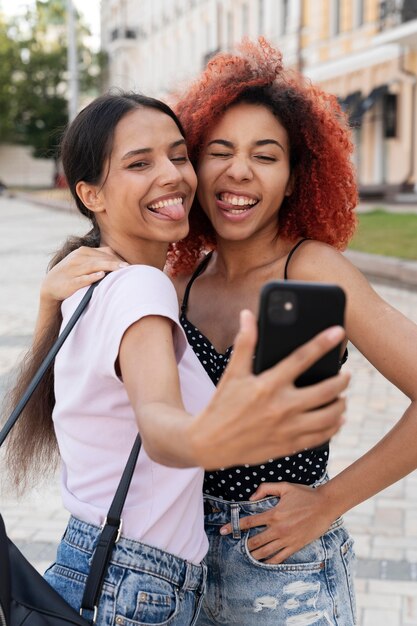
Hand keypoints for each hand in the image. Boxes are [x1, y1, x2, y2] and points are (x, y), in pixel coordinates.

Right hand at [41, 246, 127, 302]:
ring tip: (121, 270)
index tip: (130, 266)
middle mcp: (78, 258)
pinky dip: (91, 277)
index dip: (118, 260)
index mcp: (84, 252)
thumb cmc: (73, 273)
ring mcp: (73, 269)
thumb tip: (120, 260)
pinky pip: (82, 278)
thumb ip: (100, 258)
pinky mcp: (69, 282)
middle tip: (129, 268)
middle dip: (116, 263)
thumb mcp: (85, 262)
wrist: (51, 285)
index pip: (105, 254)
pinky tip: (101, 275)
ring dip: (108, 267)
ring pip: (93, 266)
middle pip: (101, 259)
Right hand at [189, 311, 348, 468]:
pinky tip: (337, 419)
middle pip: (326, 390)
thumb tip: (247, 315)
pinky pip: (321, 437)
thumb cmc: (222, 405)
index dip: (322, 342)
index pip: (301, 358)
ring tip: (342, 397)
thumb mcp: (232, 373)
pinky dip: (334, 427)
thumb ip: (244, 343)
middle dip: (342, 380)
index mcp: (268, 385)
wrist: (211, 444)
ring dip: (341, 404)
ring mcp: (287, 429)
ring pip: (329, 417)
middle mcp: (281, 407)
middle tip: (346, 375)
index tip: (338, 331)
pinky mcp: (289, 446)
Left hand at [219, 482, 335, 562]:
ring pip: (265, 551)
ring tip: (248, 555)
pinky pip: (279, 557)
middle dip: (244, 544)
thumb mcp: (284, 486)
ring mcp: (287, 539)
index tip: (223, 531)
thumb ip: (265, 489)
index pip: (249, 522)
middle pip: (255, 541)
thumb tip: (250, 498)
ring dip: (254, 554)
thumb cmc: (305, 494)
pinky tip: (263, 562)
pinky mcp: (296, 546)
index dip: (234, 526)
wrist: (325, 505)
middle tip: (236, 546)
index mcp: (273, 514)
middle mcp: (278, 528)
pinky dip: (270, 561)